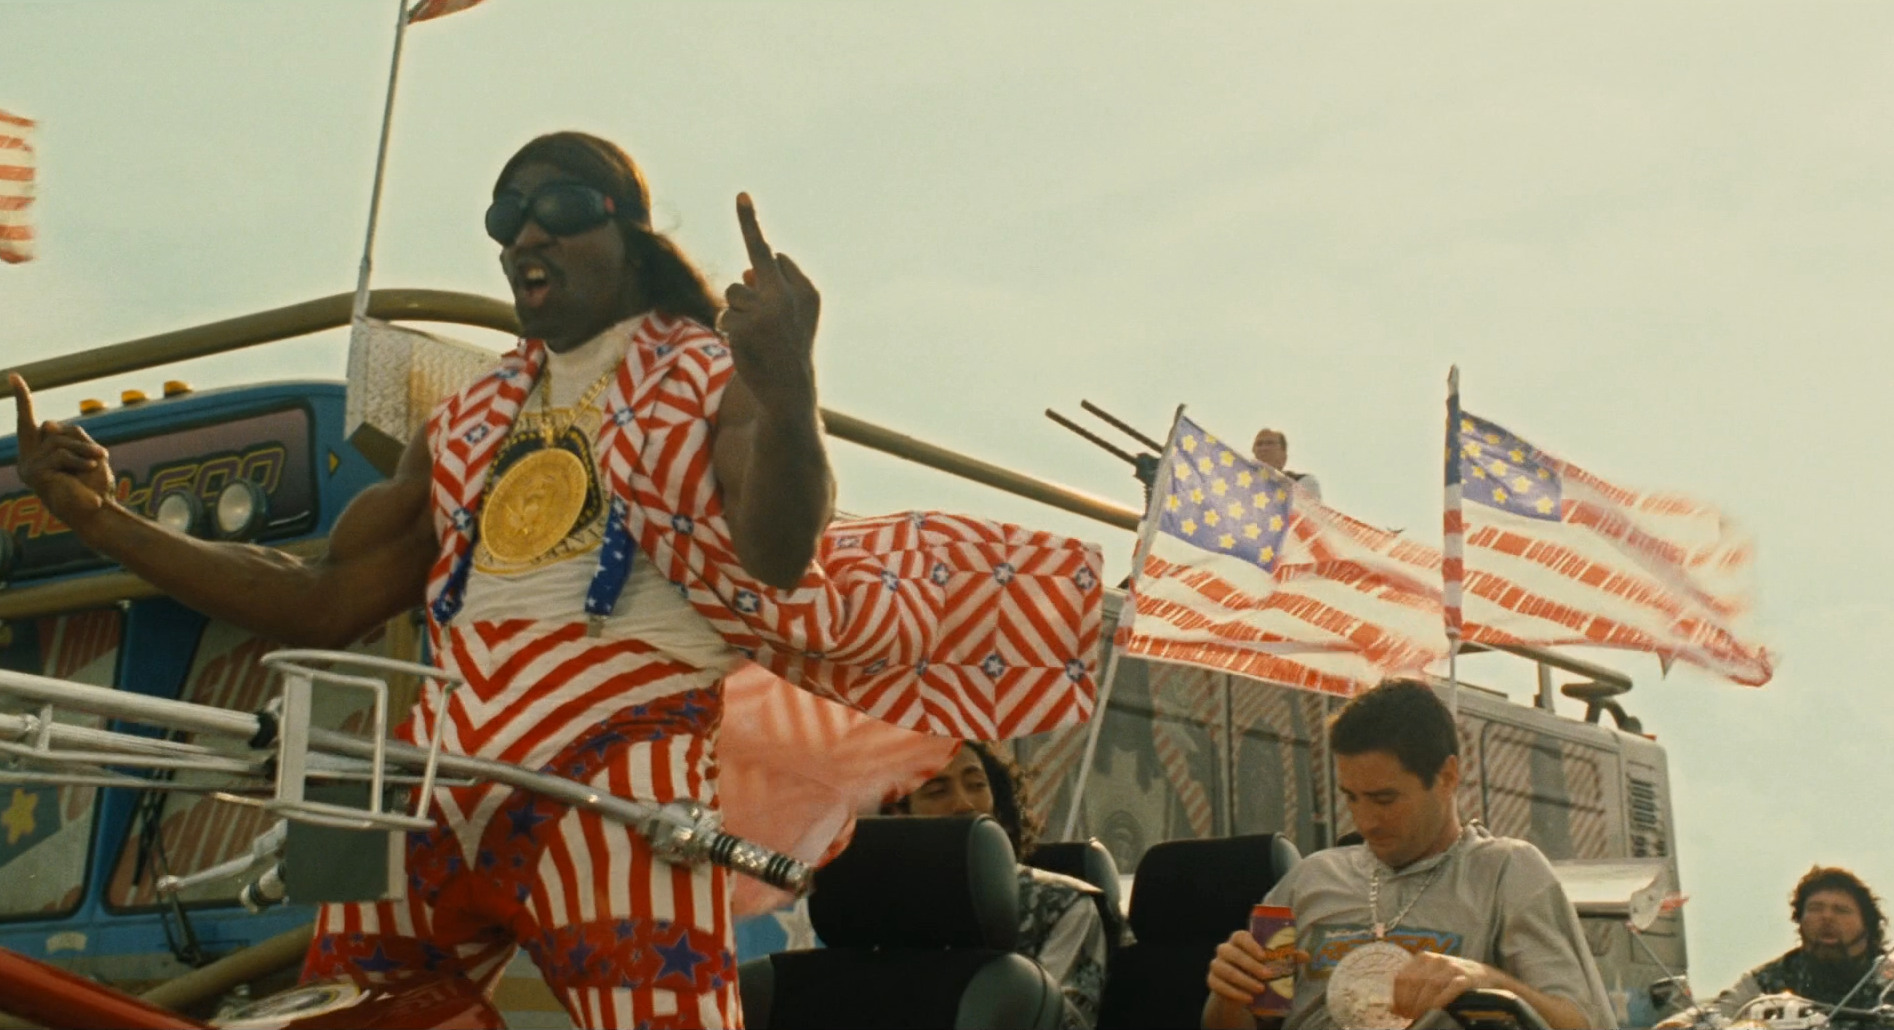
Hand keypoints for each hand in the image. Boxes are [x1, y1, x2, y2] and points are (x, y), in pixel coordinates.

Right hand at [8, 373, 115, 525]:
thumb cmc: (92, 484)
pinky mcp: (34, 473)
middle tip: (100, 456)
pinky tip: (87, 470)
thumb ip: (67, 434)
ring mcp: (28, 466)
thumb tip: (47, 424)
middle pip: (51, 427)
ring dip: (84, 451)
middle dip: (79, 438)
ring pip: (58, 441)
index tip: (15, 376)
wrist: (96, 511)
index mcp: (38, 451)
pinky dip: (79, 460)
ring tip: (97, 464)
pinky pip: (60, 454)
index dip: (23, 398)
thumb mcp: (84, 451)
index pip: (29, 419)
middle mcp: (28, 458)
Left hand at [719, 193, 820, 413]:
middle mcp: (789, 296)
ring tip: (753, 335)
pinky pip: (724, 315)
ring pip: (733, 291)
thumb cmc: (787, 353)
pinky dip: (728, 329)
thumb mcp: (790, 321)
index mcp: (807, 292)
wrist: (789, 392)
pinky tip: (746, 346)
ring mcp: (766, 309)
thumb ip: (773, 291)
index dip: (765, 257)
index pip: (778, 260)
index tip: (746, 201)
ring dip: (735, 310)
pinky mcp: (743, 325)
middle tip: (742, 194)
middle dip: (749, 220)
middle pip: (759, 253)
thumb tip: (746, 269)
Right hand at [1206, 929, 1308, 1005]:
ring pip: (1225, 970)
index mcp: (1238, 940)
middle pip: (1232, 953)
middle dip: (1250, 965)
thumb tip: (1306, 956)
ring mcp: (1216, 965)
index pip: (1240, 936)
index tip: (1264, 955)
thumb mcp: (1271, 961)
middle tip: (1268, 976)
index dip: (1250, 944)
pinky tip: (1248, 998)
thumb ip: (1287, 957)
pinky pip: (1219, 986)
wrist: (1240, 986)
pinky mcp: (1212, 981)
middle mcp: (1224, 949)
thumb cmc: (1258, 967)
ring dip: (1243, 980)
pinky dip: (1234, 993)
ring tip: (1260, 989)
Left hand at [1390, 951, 1495, 1019]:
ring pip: (1431, 985)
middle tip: (1410, 1017)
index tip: (1400, 1012)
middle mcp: (1436, 959)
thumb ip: (1412, 991)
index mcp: (1423, 958)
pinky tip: (1437, 1011)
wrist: (1488, 978)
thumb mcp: (1432, 981)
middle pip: (1414, 983)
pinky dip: (1441, 1001)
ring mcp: (1452, 967)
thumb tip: (1391, 1009)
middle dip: (1409, 1004)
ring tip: (1421, 1017)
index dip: (1399, 998)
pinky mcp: (1468, 976)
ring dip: (1423, 1005)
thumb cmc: (1454, 982)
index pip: (1402, 978)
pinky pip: (1452, 988)